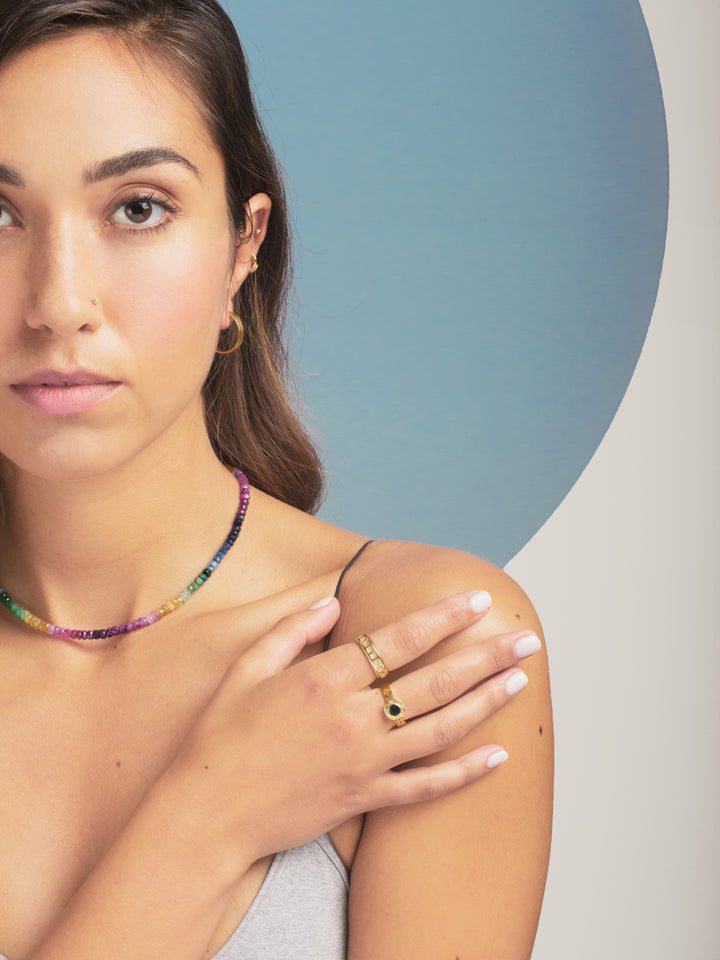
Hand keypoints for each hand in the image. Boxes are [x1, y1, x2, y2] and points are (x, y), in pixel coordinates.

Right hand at [159, 589, 540, 878]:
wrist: (207, 814)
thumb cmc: (221, 736)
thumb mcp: (246, 668)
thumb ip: (293, 631)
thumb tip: (335, 602)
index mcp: (324, 679)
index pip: (400, 638)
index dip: (444, 616)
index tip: (478, 599)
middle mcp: (352, 718)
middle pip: (435, 680)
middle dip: (487, 655)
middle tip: (527, 639)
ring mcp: (363, 762)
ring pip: (441, 728)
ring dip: (487, 703)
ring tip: (521, 680)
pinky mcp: (364, 799)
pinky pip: (425, 786)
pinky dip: (464, 773)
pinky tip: (497, 756)